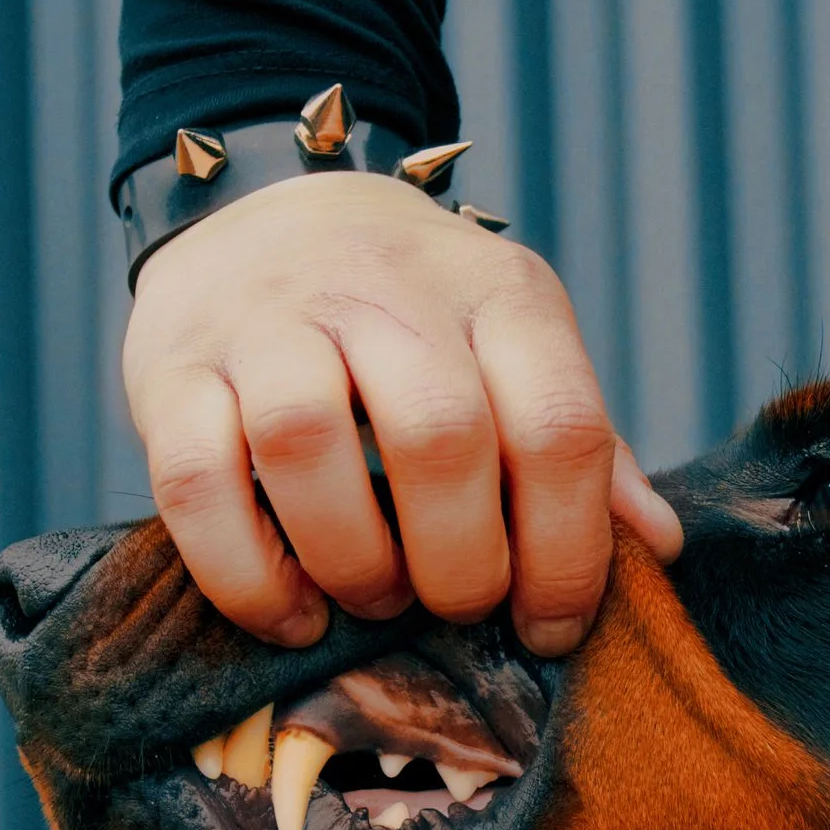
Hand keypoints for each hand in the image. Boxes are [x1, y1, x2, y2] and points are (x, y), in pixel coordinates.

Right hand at [123, 172, 681, 652]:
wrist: (274, 205)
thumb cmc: (422, 319)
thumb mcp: (518, 350)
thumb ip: (586, 448)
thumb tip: (659, 548)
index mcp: (497, 294)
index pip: (559, 426)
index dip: (568, 551)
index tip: (551, 625)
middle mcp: (384, 289)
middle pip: (438, 436)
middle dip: (461, 564)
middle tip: (457, 607)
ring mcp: (268, 319)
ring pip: (305, 443)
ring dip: (354, 561)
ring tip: (374, 600)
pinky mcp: (170, 365)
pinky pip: (196, 479)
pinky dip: (246, 572)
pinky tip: (292, 612)